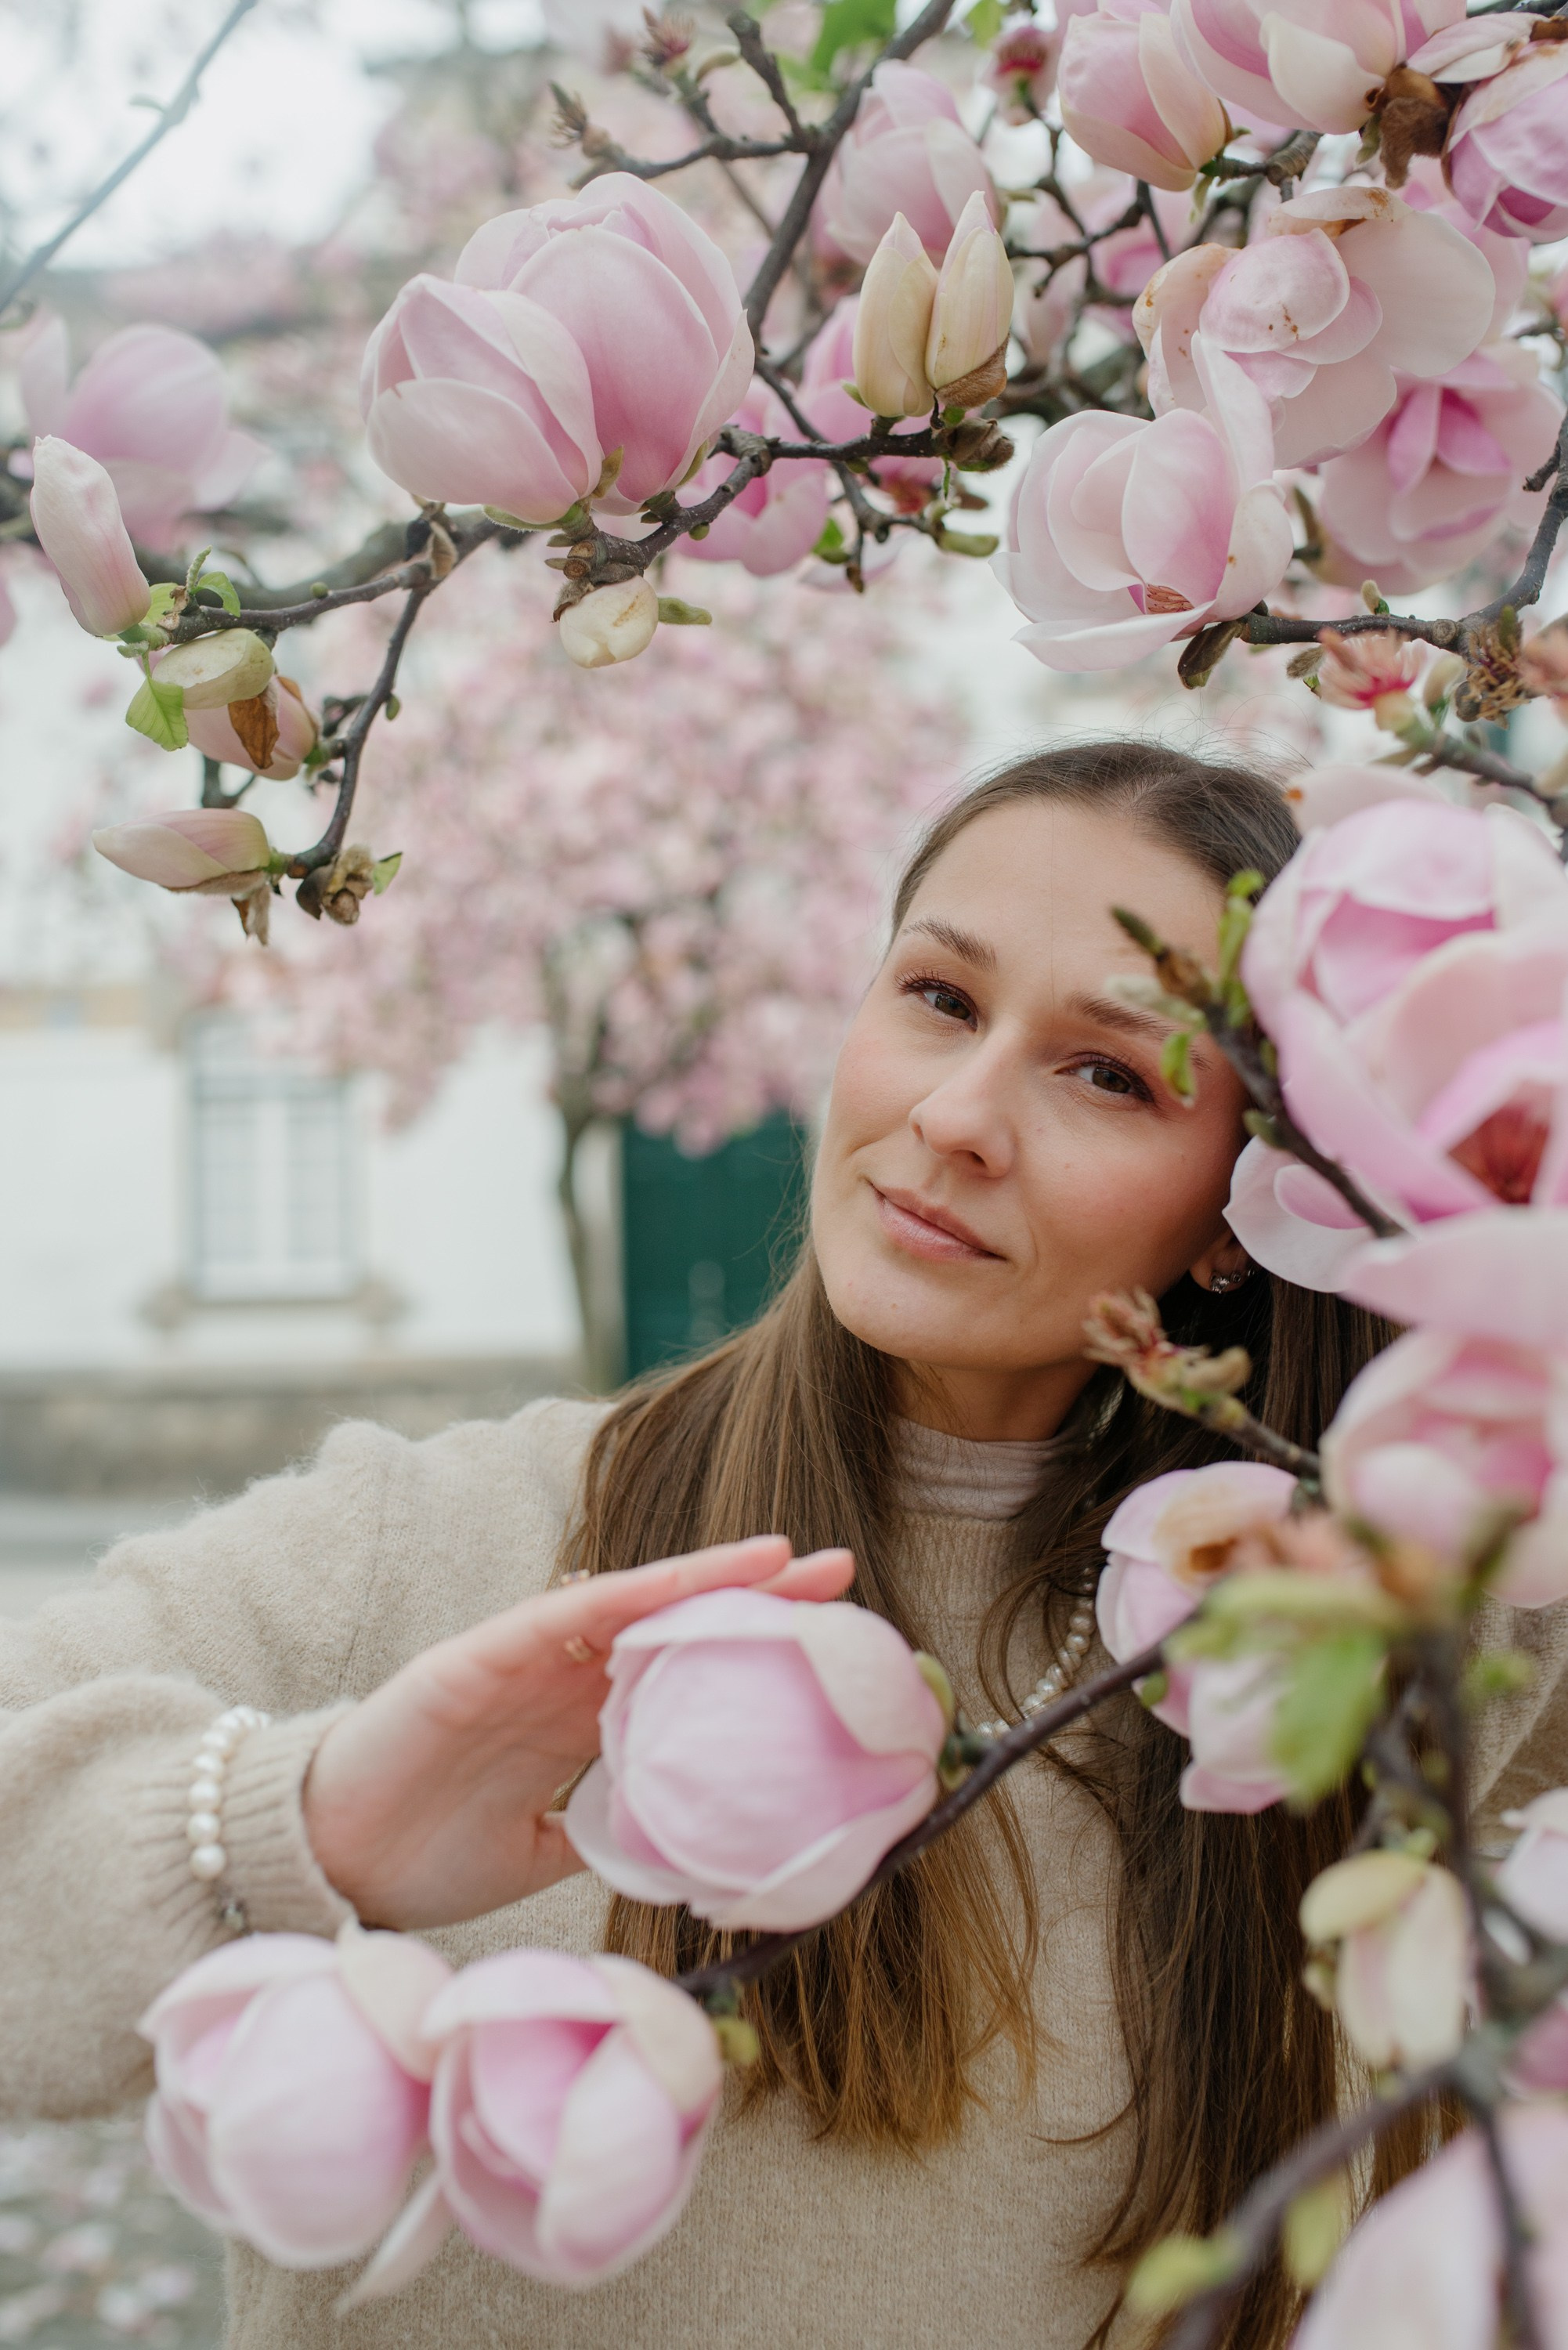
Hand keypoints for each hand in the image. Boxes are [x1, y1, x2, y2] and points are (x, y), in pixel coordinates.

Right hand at [301, 1535, 853, 1929]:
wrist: (331, 1862)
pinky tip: (675, 1583)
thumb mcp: (540, 1854)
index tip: (831, 1642)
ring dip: (705, 1578)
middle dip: (756, 1597)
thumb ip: (602, 1835)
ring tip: (783, 1558)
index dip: (750, 1650)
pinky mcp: (476, 1659)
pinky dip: (618, 1597)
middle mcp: (561, 1679)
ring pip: (630, 1604)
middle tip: (842, 1574)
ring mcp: (521, 1659)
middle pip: (675, 1623)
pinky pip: (557, 1619)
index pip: (683, 1671)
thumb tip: (682, 1857)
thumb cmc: (425, 1853)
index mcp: (578, 1721)